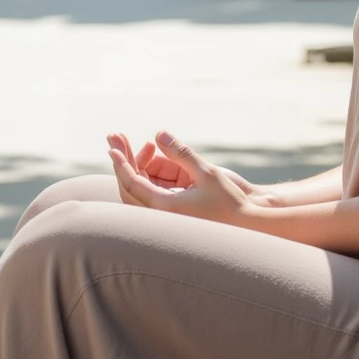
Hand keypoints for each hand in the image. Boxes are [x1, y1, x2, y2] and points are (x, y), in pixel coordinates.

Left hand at [107, 131, 257, 222]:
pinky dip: (152, 172)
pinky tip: (156, 153)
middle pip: (131, 187)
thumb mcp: (206, 172)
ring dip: (139, 165)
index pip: (133, 185)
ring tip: (148, 144)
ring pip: (141, 189)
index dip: (121, 164)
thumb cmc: (229, 201)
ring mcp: (166, 215)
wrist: (247, 224)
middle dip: (124, 160)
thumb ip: (181, 153)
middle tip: (115, 136)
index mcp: (166, 209)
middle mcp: (161, 216)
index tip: (111, 147)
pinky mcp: (173, 211)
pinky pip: (153, 190)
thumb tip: (158, 134)